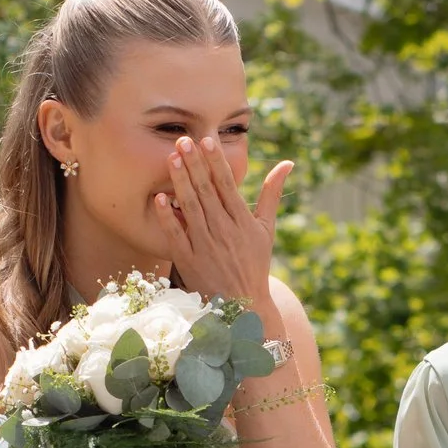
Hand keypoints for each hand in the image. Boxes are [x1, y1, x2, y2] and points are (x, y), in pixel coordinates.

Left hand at [151, 132, 292, 306]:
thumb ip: (272, 194)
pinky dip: (168, 217)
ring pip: (191, 208)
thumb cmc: (254, 264)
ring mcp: (205, 246)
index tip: (207, 141)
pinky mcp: (189, 261)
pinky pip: (176, 235)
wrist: (243, 306)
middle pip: (207, 191)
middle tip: (183, 140)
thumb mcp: (266, 229)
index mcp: (242, 221)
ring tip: (171, 158)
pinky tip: (160, 197)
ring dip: (181, 182)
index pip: (227, 185)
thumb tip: (287, 163)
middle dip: (195, 164)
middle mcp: (224, 231)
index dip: (216, 162)